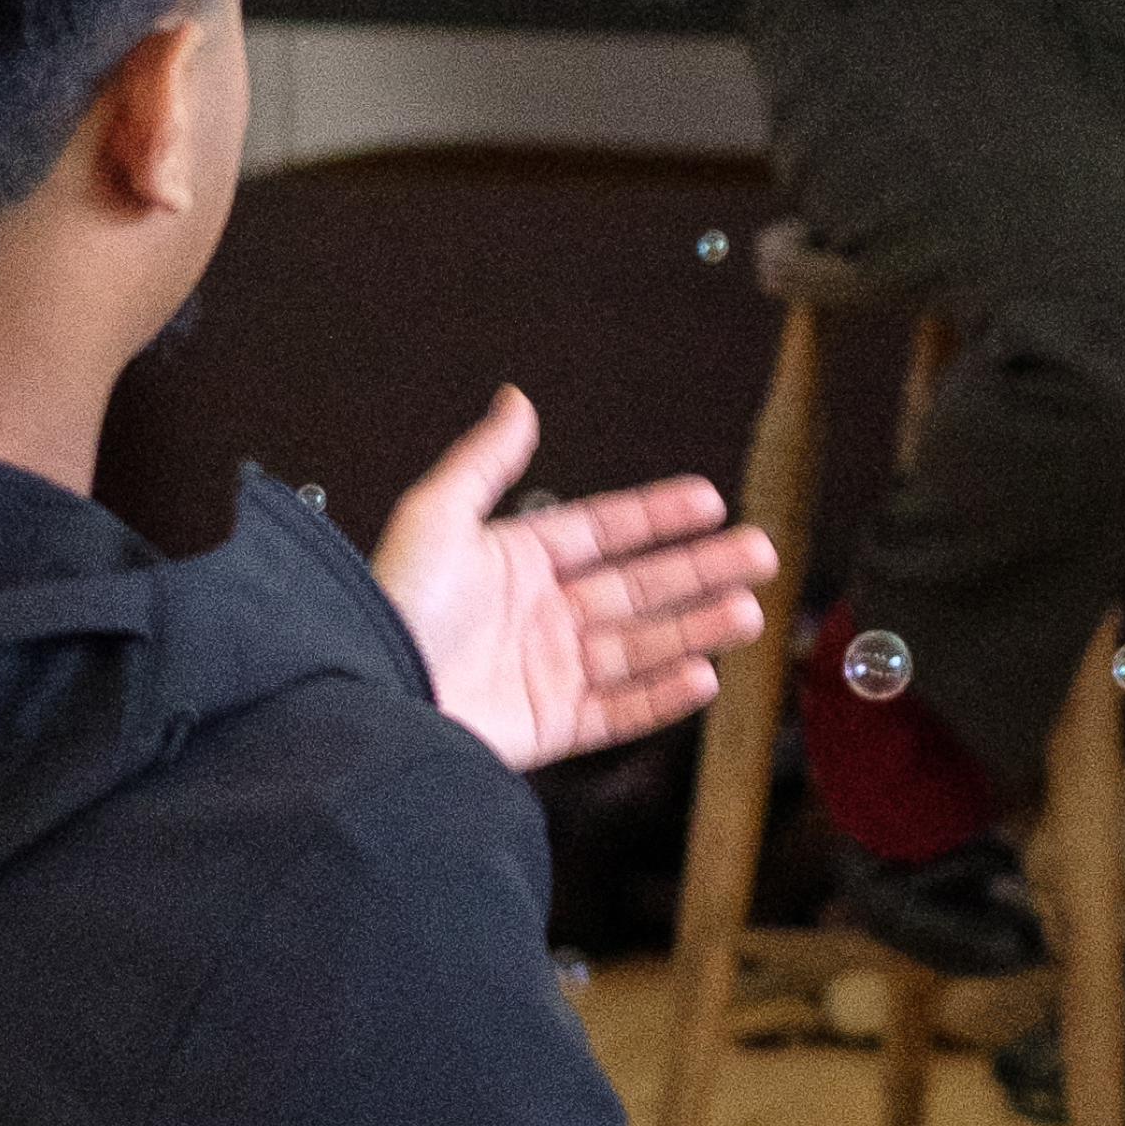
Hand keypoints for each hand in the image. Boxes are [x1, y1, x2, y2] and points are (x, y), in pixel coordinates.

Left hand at [371, 386, 777, 772]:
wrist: (365, 697)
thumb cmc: (385, 607)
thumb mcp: (434, 517)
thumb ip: (486, 459)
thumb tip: (517, 399)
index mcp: (515, 561)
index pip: (604, 530)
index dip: (657, 514)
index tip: (708, 500)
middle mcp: (539, 615)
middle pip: (639, 587)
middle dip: (701, 569)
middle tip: (758, 553)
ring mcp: (548, 671)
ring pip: (642, 646)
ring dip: (697, 628)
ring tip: (748, 611)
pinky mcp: (549, 726)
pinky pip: (619, 710)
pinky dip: (662, 696)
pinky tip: (702, 675)